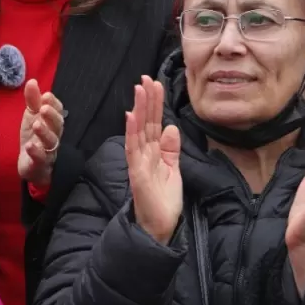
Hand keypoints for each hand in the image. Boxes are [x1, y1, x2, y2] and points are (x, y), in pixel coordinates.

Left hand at [16, 79, 63, 187]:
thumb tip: (32, 81)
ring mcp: (48, 151)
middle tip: (44, 108)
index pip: (58, 111)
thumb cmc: (34, 137)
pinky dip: (36, 152)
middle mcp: (54, 136)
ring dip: (44, 132)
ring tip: (36, 125)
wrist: (30, 165)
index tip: (46, 96)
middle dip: (52, 116)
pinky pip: (40, 158)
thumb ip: (33, 100)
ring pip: (51, 142)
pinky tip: (30, 145)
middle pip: (58, 126)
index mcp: (52, 123)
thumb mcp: (31, 116)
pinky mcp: (40, 164)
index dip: (54, 104)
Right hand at [125, 76, 181, 244]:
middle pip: (146, 122)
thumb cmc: (164, 200)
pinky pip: (133, 149)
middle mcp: (144, 153)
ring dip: (139, 109)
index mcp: (154, 151)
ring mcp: (139, 161)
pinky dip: (131, 132)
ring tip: (139, 88)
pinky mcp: (137, 173)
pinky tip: (131, 116)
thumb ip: (172, 149)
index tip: (155, 83)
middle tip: (146, 78)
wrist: (160, 227)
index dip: (155, 104)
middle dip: (146, 100)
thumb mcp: (174, 170)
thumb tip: (172, 127)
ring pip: (139, 130)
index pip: (154, 123)